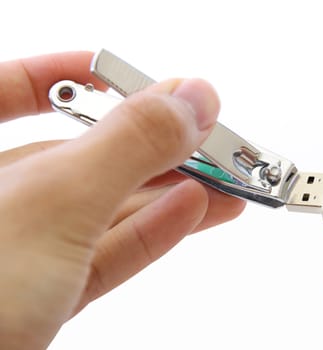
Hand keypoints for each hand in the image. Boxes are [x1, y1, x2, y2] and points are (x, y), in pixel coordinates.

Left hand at [0, 52, 244, 348]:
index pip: (13, 89)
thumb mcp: (52, 204)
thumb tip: (190, 101)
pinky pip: (106, 253)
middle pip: (80, 153)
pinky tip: (195, 210)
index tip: (129, 75)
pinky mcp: (45, 296)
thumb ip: (127, 146)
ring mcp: (19, 252)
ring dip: (171, 192)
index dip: (71, 74)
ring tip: (224, 180)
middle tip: (212, 136)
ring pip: (104, 207)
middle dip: (155, 144)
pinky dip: (156, 231)